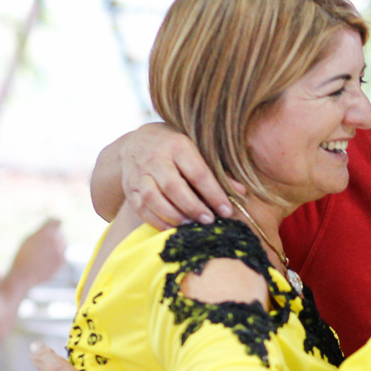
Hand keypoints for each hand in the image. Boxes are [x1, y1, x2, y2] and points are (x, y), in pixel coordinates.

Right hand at [10, 219, 66, 285]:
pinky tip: (46, 261)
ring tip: (43, 254)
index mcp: (46, 231)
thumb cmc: (23, 256)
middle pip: (60, 233)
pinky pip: (63, 254)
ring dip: (57, 246)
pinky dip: (57, 256)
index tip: (51, 227)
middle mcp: (55, 239)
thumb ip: (42, 230)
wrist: (24, 275)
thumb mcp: (29, 239)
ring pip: (64, 243)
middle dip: (53, 237)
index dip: (54, 223)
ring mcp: (60, 250)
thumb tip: (55, 221)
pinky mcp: (63, 260)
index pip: (57, 221)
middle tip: (41, 246)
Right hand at [121, 123, 235, 228]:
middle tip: (209, 221)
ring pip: (153, 198)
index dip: (213, 193)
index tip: (226, 210)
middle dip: (193, 206)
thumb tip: (241, 192)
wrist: (138, 141)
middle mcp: (155, 158)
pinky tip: (172, 229)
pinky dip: (157, 221)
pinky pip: (141, 208)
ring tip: (190, 226)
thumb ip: (217, 172)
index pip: (197, 172)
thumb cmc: (176, 148)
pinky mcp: (130, 188)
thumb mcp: (197, 150)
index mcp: (177, 146)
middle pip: (173, 186)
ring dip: (173, 215)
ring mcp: (139, 174)